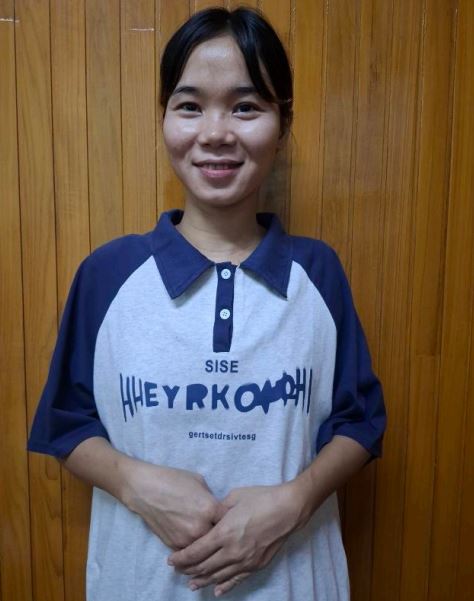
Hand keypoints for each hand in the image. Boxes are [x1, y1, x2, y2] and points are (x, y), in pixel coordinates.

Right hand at [122, 460, 226, 549]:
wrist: (145, 489)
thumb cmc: (173, 480)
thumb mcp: (200, 483)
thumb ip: (212, 499)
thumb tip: (218, 509)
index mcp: (210, 509)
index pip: (230, 521)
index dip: (233, 520)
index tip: (233, 521)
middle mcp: (200, 528)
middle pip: (220, 539)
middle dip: (222, 536)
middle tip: (223, 533)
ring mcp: (186, 540)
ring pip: (205, 549)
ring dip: (208, 546)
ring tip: (210, 541)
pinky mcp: (174, 546)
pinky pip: (190, 552)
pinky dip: (193, 548)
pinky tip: (194, 543)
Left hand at [168, 483, 301, 595]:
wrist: (288, 509)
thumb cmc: (261, 498)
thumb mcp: (234, 497)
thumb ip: (219, 510)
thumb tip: (211, 516)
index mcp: (224, 532)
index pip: (196, 551)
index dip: (182, 558)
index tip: (171, 560)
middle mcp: (232, 551)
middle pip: (204, 566)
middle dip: (188, 570)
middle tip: (178, 571)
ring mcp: (245, 560)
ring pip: (218, 576)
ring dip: (203, 581)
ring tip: (192, 585)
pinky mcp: (256, 565)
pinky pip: (237, 580)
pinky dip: (225, 586)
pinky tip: (217, 591)